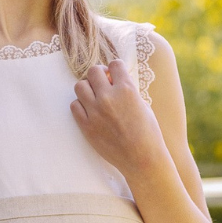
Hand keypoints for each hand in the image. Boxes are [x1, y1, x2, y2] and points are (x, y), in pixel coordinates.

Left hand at [69, 58, 164, 179]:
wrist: (142, 159)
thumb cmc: (148, 133)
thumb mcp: (143, 105)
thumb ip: (127, 91)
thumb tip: (114, 81)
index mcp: (126, 89)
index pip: (114, 64)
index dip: (115, 68)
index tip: (115, 75)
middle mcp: (108, 97)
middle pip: (93, 71)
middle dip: (98, 75)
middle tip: (103, 84)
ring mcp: (95, 112)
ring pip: (79, 86)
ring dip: (87, 88)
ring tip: (94, 97)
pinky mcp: (86, 126)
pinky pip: (74, 106)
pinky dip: (80, 105)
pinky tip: (89, 110)